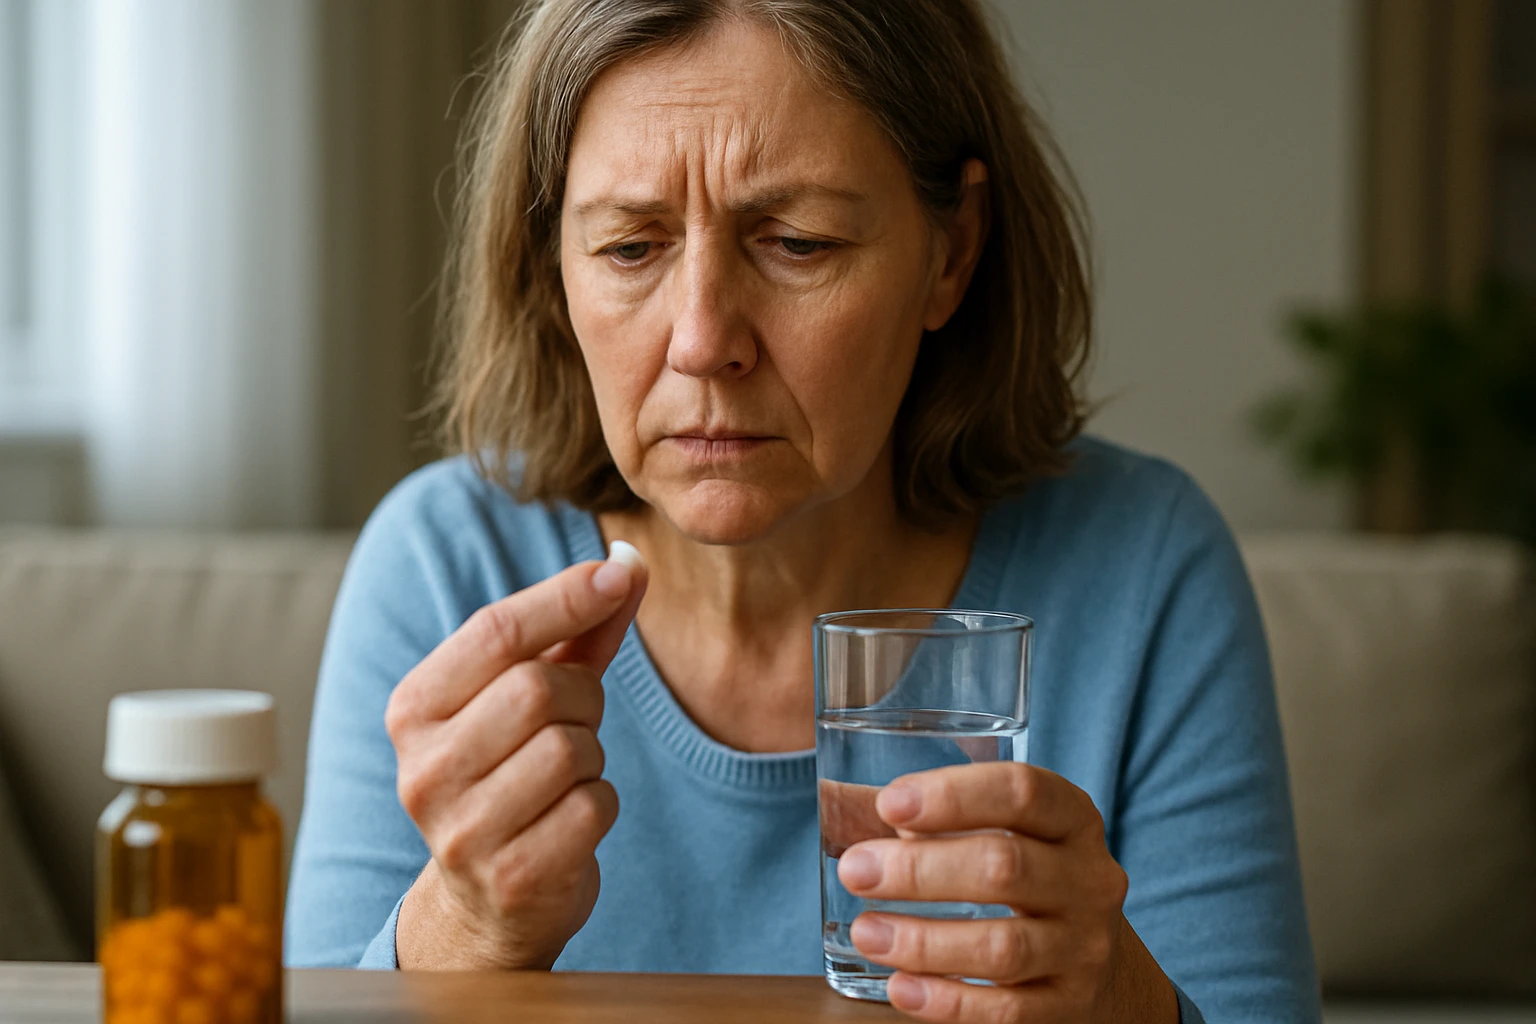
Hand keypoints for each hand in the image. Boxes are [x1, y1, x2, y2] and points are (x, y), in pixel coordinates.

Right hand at [385, 543, 647, 969]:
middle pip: (540, 688)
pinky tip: (569, 820)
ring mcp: (462, 829)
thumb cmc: (513, 773)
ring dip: (591, 755)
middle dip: (583, 697)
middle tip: (576, 722)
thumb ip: (576, 631)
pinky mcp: (512, 876)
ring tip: (564, 777)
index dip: (564, 596)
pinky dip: (600, 804)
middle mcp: (423, 769)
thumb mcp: (532, 695)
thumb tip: (630, 562)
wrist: (488, 903)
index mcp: (412, 709)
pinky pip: (593, 806)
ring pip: (572, 748)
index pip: (494, 631)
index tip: (618, 573)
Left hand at [838, 762, 1177, 1022]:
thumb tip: (835, 799)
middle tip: (856, 870)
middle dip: (920, 870)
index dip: (954, 794)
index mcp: (1071, 818)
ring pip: (1003, 947)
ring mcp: (1084, 947)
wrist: (1102, 964)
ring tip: (865, 931)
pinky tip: (899, 987)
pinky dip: (946, 1002)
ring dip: (923, 941)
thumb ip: (928, 817)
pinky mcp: (1069, 1005)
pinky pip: (1005, 1011)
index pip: (1022, 792)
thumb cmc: (1026, 878)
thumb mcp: (1001, 832)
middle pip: (1005, 867)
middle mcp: (1089, 879)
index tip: (888, 803)